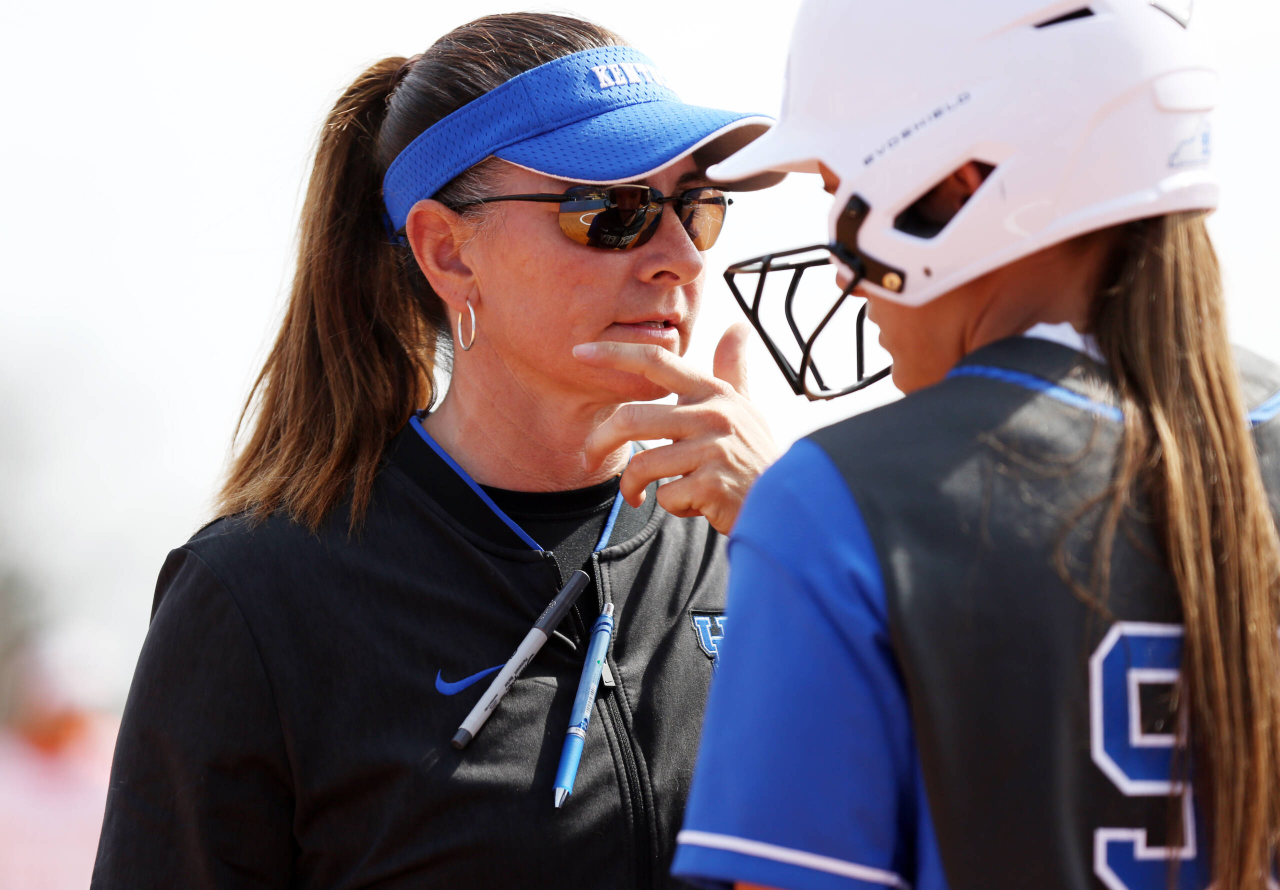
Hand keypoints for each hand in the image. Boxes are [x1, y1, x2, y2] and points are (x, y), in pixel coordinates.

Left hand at [573, 323, 779, 534]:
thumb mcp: (746, 407)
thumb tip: (738, 326)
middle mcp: (713, 415)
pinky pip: (666, 496)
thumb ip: (733, 369)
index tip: (580, 352)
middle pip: (632, 417)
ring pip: (642, 465)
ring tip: (641, 496)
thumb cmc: (755, 456)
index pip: (657, 360)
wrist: (788, 504)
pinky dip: (672, 506)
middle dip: (599, 442)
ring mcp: (713, 450)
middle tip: (589, 460)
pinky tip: (694, 505)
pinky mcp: (712, 485)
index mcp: (713, 393)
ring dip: (632, 487)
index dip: (616, 354)